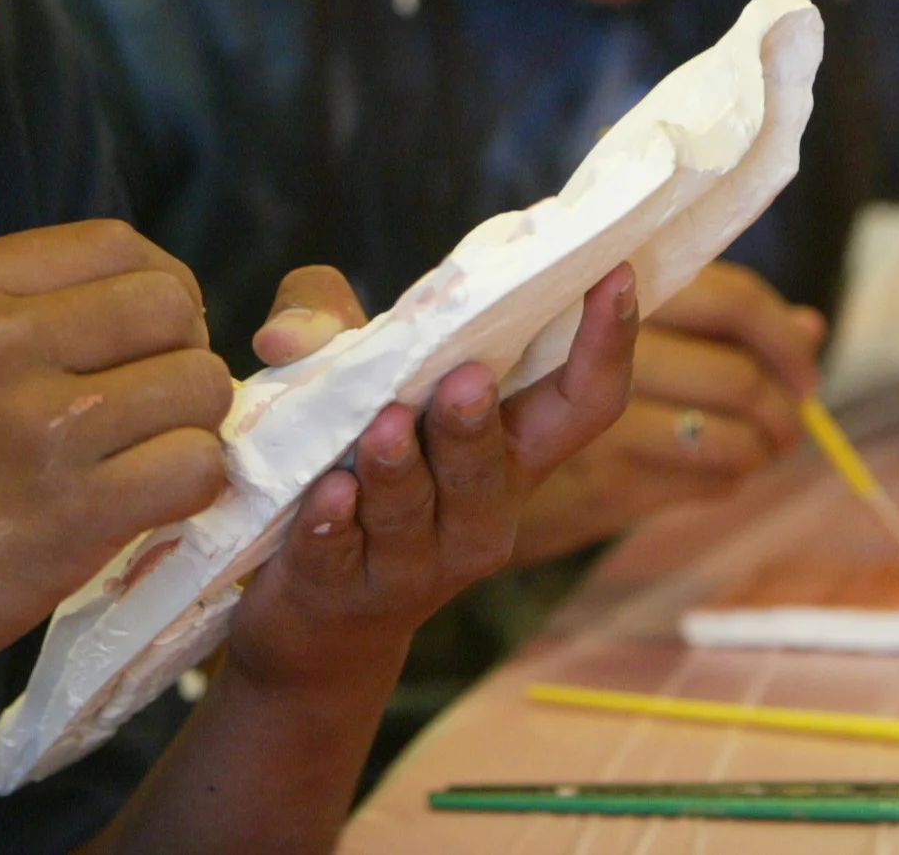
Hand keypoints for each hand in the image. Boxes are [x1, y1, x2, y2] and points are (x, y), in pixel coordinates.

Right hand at [0, 221, 234, 698]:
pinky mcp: (77, 510)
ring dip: (195, 426)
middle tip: (158, 406)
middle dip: (185, 353)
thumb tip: (155, 302)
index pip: (117, 244)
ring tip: (150, 458)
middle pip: (171, 306)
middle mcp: (2, 341)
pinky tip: (149, 504)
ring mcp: (42, 425)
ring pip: (200, 385)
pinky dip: (192, 488)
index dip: (160, 286)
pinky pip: (197, 467)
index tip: (151, 338)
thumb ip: (26, 310)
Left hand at [224, 265, 641, 689]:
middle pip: (492, 469)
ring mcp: (414, 563)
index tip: (615, 275)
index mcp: (508, 453)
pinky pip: (341, 555)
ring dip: (400, 467)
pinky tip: (328, 495)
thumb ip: (324, 328)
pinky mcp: (341, 590)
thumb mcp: (348, 384)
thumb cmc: (352, 469)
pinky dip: (335, 523)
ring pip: (417, 512)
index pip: (582, 405)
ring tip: (384, 427)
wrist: (313, 623)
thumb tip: (283, 333)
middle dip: (476, 425)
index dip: (607, 345)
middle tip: (467, 379)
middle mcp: (479, 515)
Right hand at [511, 262, 823, 563]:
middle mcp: (608, 351)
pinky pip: (706, 480)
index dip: (781, 336)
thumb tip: (812, 326)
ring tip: (761, 445)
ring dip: (762, 446)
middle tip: (792, 418)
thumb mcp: (606, 330)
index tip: (804, 369)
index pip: (729, 301)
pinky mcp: (605, 488)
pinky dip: (727, 475)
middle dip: (784, 406)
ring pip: (732, 436)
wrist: (449, 474)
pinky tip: (714, 468)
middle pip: (741, 377)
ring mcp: (605, 427)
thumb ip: (707, 318)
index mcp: (614, 292)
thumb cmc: (532, 386)